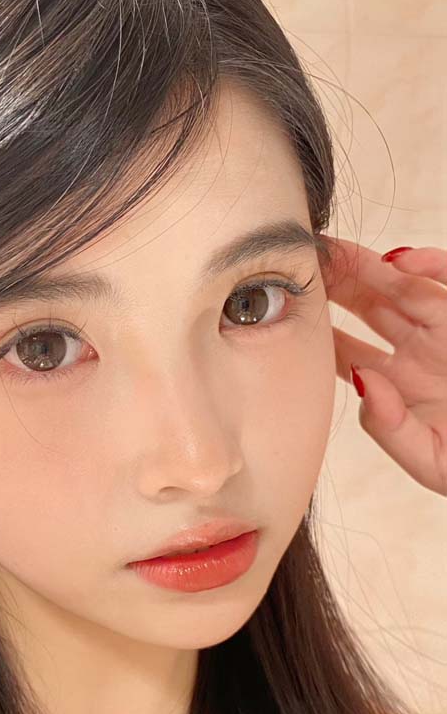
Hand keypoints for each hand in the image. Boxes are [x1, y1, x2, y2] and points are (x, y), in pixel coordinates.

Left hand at [319, 236, 446, 496]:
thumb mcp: (433, 462)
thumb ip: (390, 428)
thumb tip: (359, 382)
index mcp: (402, 384)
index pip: (346, 347)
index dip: (315, 326)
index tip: (283, 307)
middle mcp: (423, 351)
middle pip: (369, 307)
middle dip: (334, 283)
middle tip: (299, 261)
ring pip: (405, 288)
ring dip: (369, 268)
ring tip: (331, 251)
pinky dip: (434, 265)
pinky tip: (401, 259)